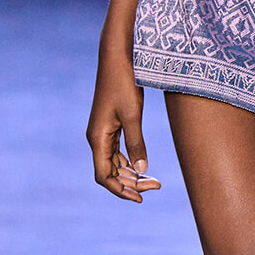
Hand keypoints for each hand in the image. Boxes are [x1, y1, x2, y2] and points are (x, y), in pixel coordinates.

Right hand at [86, 45, 161, 202]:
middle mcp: (96, 138)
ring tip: (154, 180)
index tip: (141, 197)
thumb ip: (136, 143)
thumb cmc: (124, 83)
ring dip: (131, 174)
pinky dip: (129, 162)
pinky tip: (144, 166)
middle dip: (131, 183)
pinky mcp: (110, 125)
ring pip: (114, 164)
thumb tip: (141, 170)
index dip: (120, 190)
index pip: (104, 176)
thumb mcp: (133, 114)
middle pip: (110, 173)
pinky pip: (117, 152)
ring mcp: (102, 132)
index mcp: (97, 138)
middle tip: (157, 185)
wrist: (117, 57)